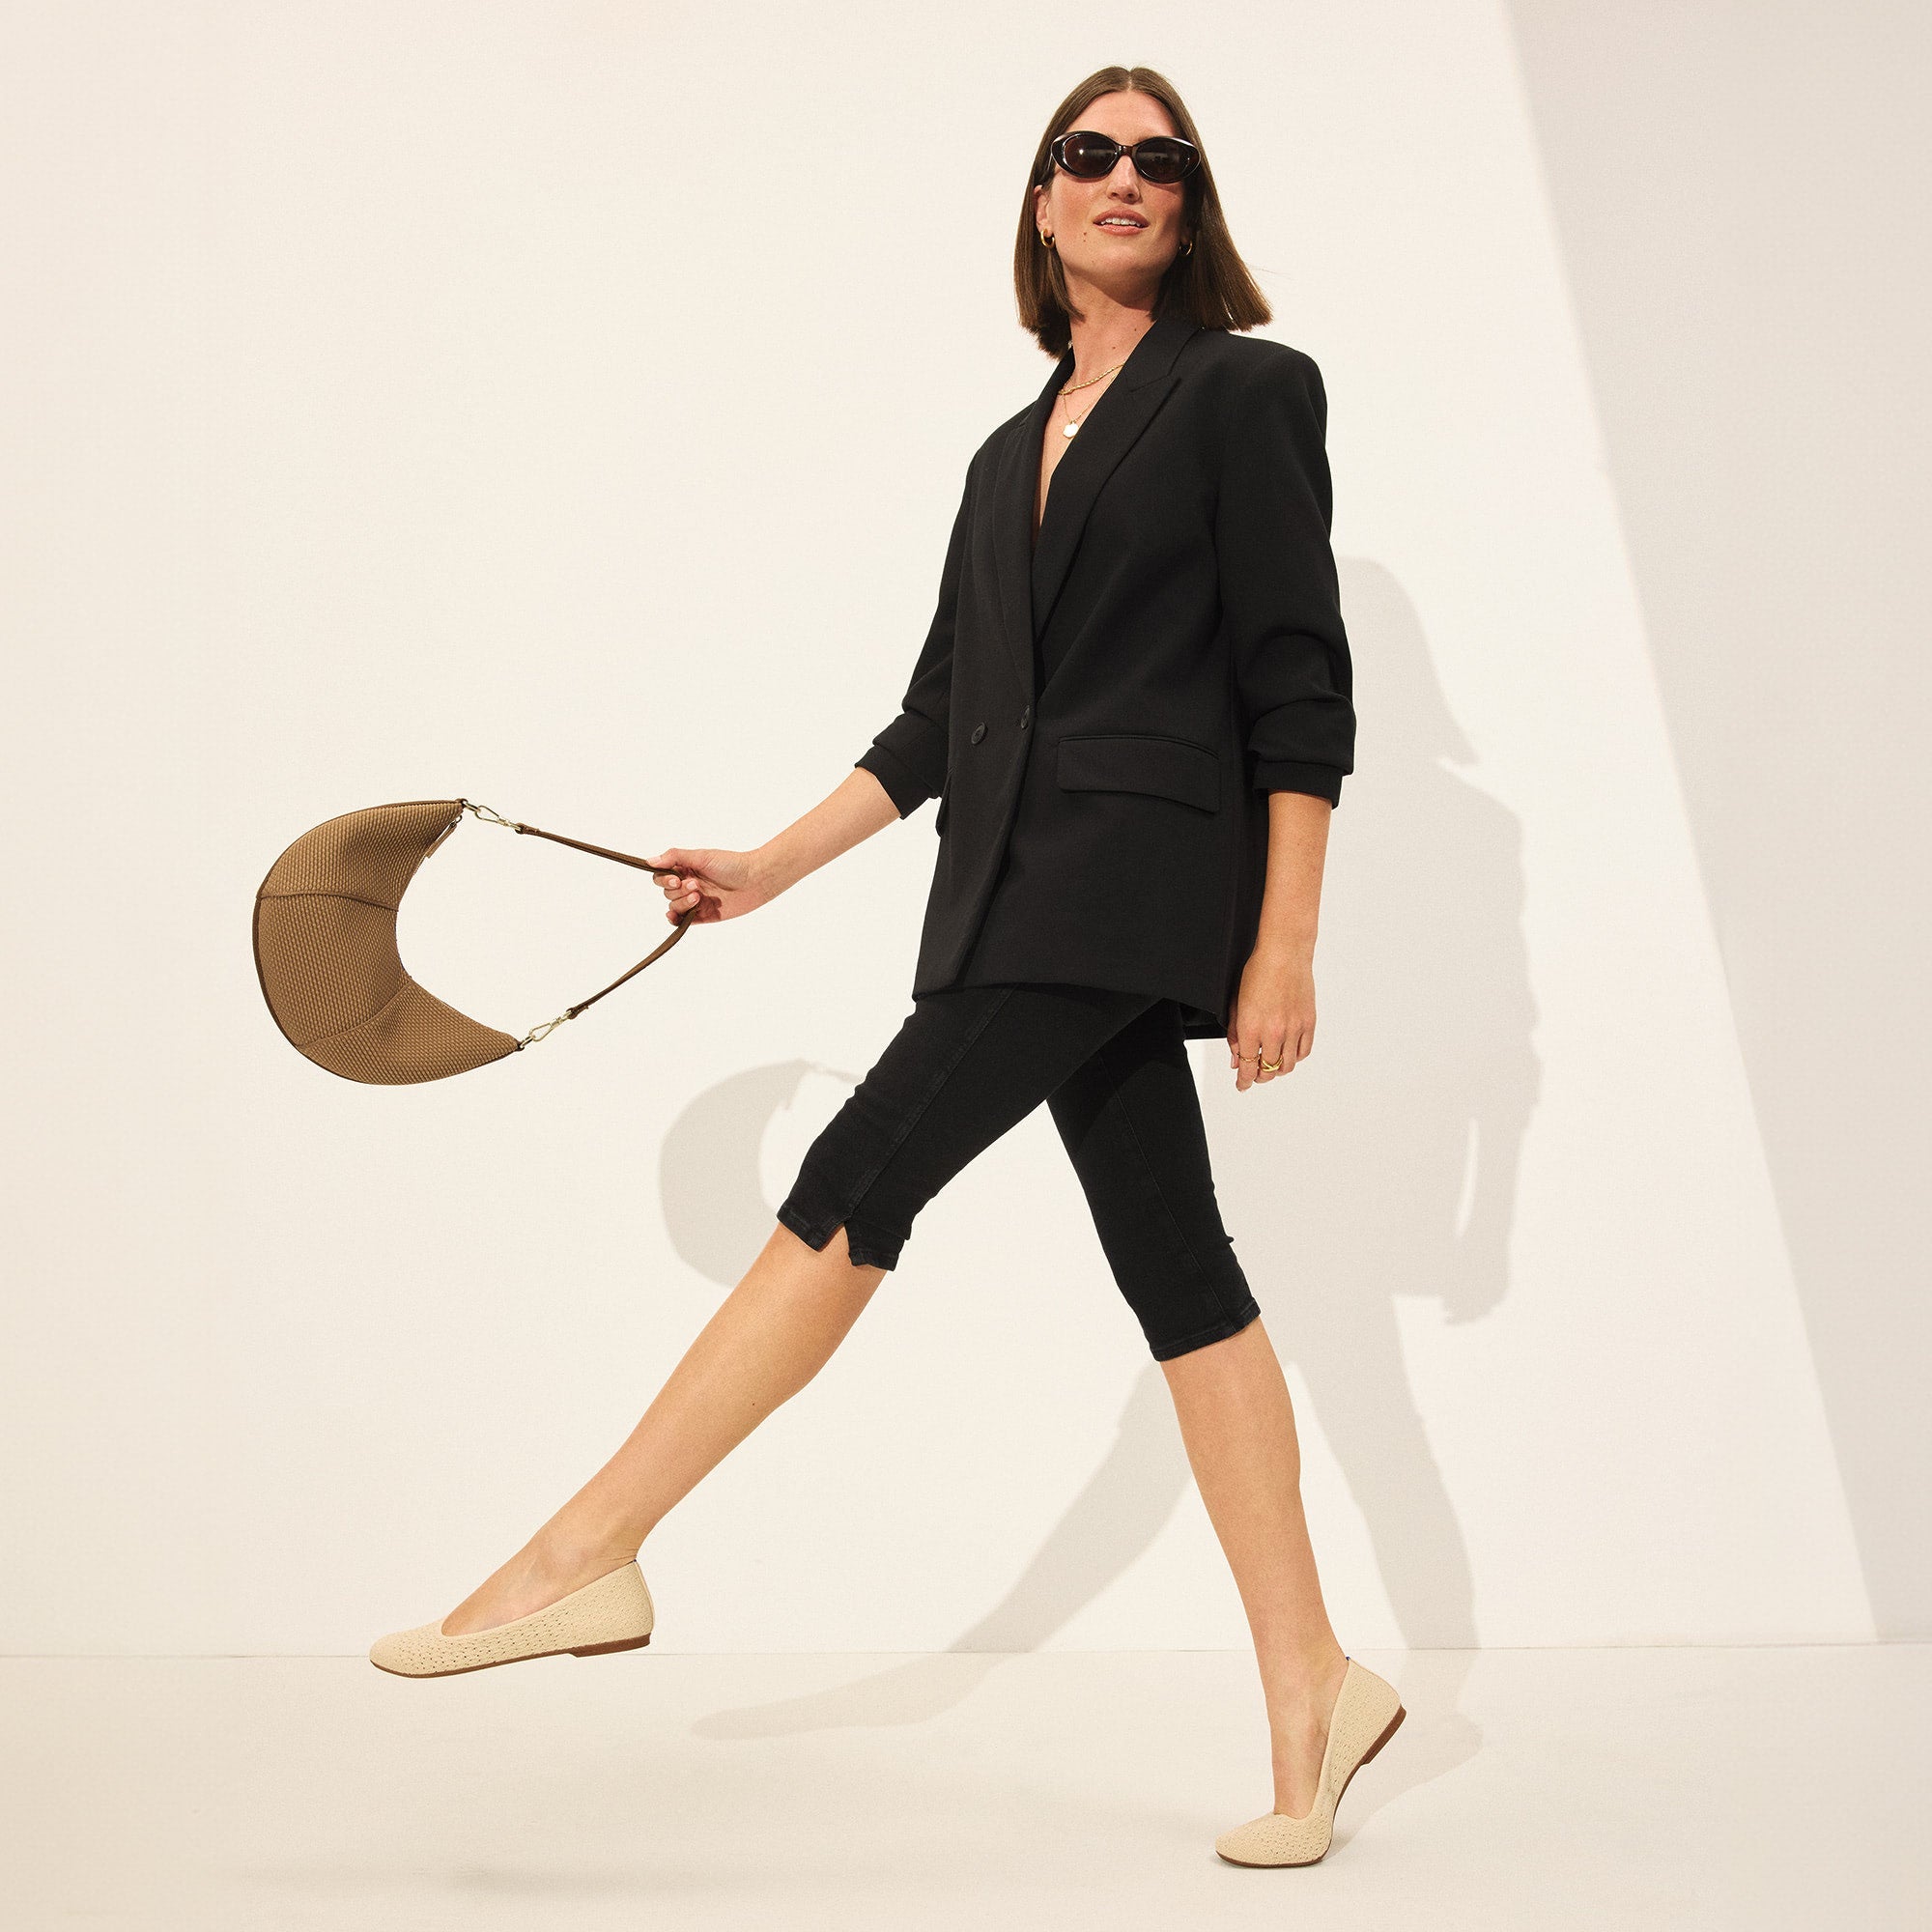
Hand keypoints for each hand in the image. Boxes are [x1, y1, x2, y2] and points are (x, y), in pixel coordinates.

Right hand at [641, 846, 772, 926]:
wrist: (754, 880)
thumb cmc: (731, 864)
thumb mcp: (701, 856)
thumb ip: (675, 857)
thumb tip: (650, 861)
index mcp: (685, 869)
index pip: (661, 877)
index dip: (664, 880)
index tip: (676, 879)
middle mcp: (688, 885)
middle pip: (667, 893)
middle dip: (678, 891)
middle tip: (696, 886)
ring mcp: (695, 901)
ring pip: (674, 906)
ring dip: (682, 903)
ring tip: (698, 896)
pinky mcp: (703, 915)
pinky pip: (683, 921)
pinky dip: (676, 919)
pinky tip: (674, 916)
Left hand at [1226, 947, 1315, 1091]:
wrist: (1284, 954)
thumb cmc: (1257, 974)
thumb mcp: (1237, 1005)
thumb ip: (1235, 1035)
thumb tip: (1237, 1060)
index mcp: (1251, 1028)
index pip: (1248, 1067)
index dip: (1244, 1081)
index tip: (1242, 1085)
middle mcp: (1274, 1032)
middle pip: (1268, 1070)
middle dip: (1259, 1076)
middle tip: (1255, 1074)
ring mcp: (1294, 1029)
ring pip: (1287, 1066)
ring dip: (1277, 1070)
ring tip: (1271, 1065)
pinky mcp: (1309, 1023)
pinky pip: (1303, 1052)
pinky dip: (1295, 1058)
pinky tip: (1287, 1052)